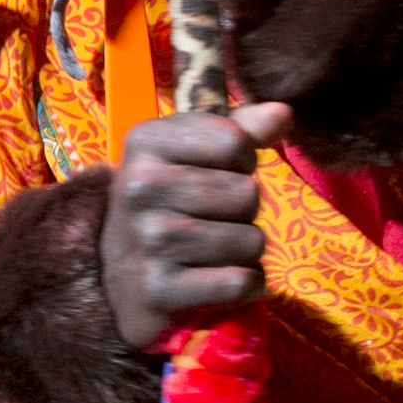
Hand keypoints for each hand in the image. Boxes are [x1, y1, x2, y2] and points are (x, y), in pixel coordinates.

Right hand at [100, 103, 292, 349]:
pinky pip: (241, 282)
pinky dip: (244, 285)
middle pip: (247, 194)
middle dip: (243, 211)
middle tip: (210, 219)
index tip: (215, 174)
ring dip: (244, 250)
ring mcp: (148, 240)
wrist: (119, 279)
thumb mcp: (191, 154)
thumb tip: (283, 113)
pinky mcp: (160, 289)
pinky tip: (216, 280)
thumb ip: (240, 129)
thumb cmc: (167, 204)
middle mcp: (140, 186)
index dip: (241, 161)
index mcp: (145, 141)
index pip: (235, 141)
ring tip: (211, 250)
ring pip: (251, 241)